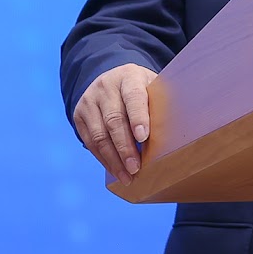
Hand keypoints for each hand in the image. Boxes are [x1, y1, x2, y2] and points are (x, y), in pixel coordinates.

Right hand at [72, 62, 157, 184]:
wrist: (113, 80)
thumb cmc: (142, 89)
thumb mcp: (152, 87)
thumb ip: (159, 104)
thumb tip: (173, 134)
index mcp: (129, 76)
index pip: (133, 96)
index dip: (138, 117)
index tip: (143, 137)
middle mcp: (105, 87)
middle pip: (114, 120)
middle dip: (125, 147)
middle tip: (136, 168)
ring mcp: (89, 101)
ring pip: (99, 135)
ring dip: (113, 159)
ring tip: (127, 177)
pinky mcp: (79, 116)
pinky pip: (90, 142)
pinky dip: (103, 159)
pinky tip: (115, 170)